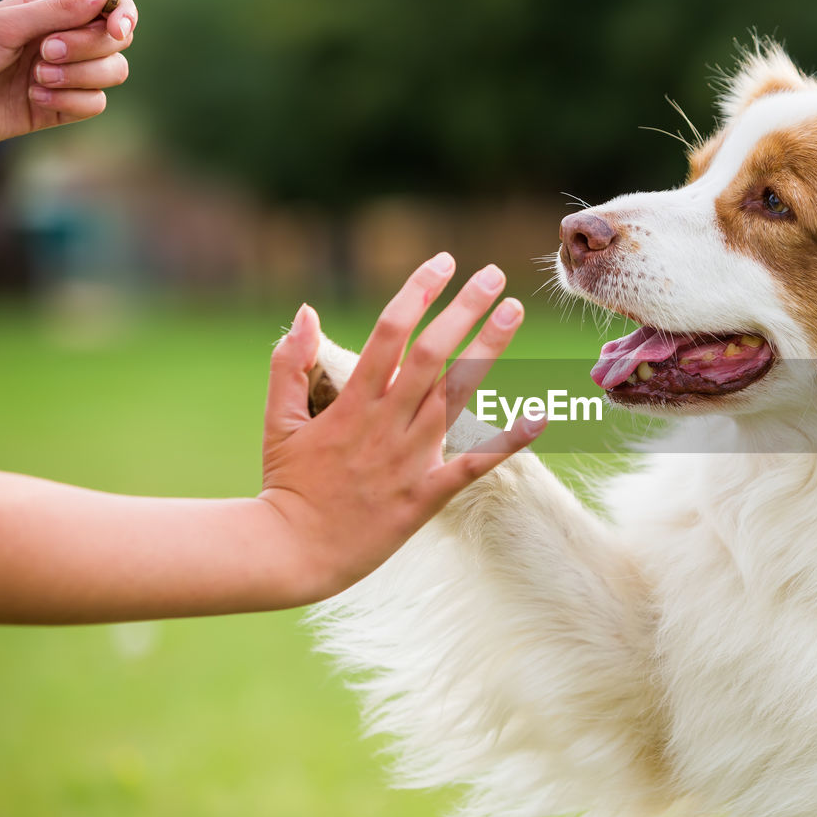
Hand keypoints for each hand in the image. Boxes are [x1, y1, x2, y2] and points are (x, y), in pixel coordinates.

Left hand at [0, 0, 136, 140]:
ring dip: (78, 77)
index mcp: (55, 10)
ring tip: (38, 78)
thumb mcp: (10, 25)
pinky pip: (96, 104)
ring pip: (115, 72)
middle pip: (117, 41)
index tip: (115, 29)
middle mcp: (69, 39)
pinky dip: (68, 102)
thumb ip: (60, 8)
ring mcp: (72, 73)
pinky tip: (35, 98)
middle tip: (45, 51)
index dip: (123, 14)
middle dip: (87, 49)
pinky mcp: (69, 106)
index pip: (111, 3)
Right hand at [258, 253, 543, 599]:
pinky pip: (473, 465)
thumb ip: (289, 364)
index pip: (389, 333)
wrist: (292, 552)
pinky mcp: (425, 496)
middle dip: (463, 309)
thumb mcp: (277, 420)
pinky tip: (540, 416)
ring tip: (514, 311)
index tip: (443, 263)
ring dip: (488, 350)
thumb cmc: (285, 484)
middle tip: (494, 275)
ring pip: (456, 395)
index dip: (418, 293)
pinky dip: (507, 441)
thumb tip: (306, 312)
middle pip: (432, 354)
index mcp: (350, 403)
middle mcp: (384, 424)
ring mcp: (408, 459)